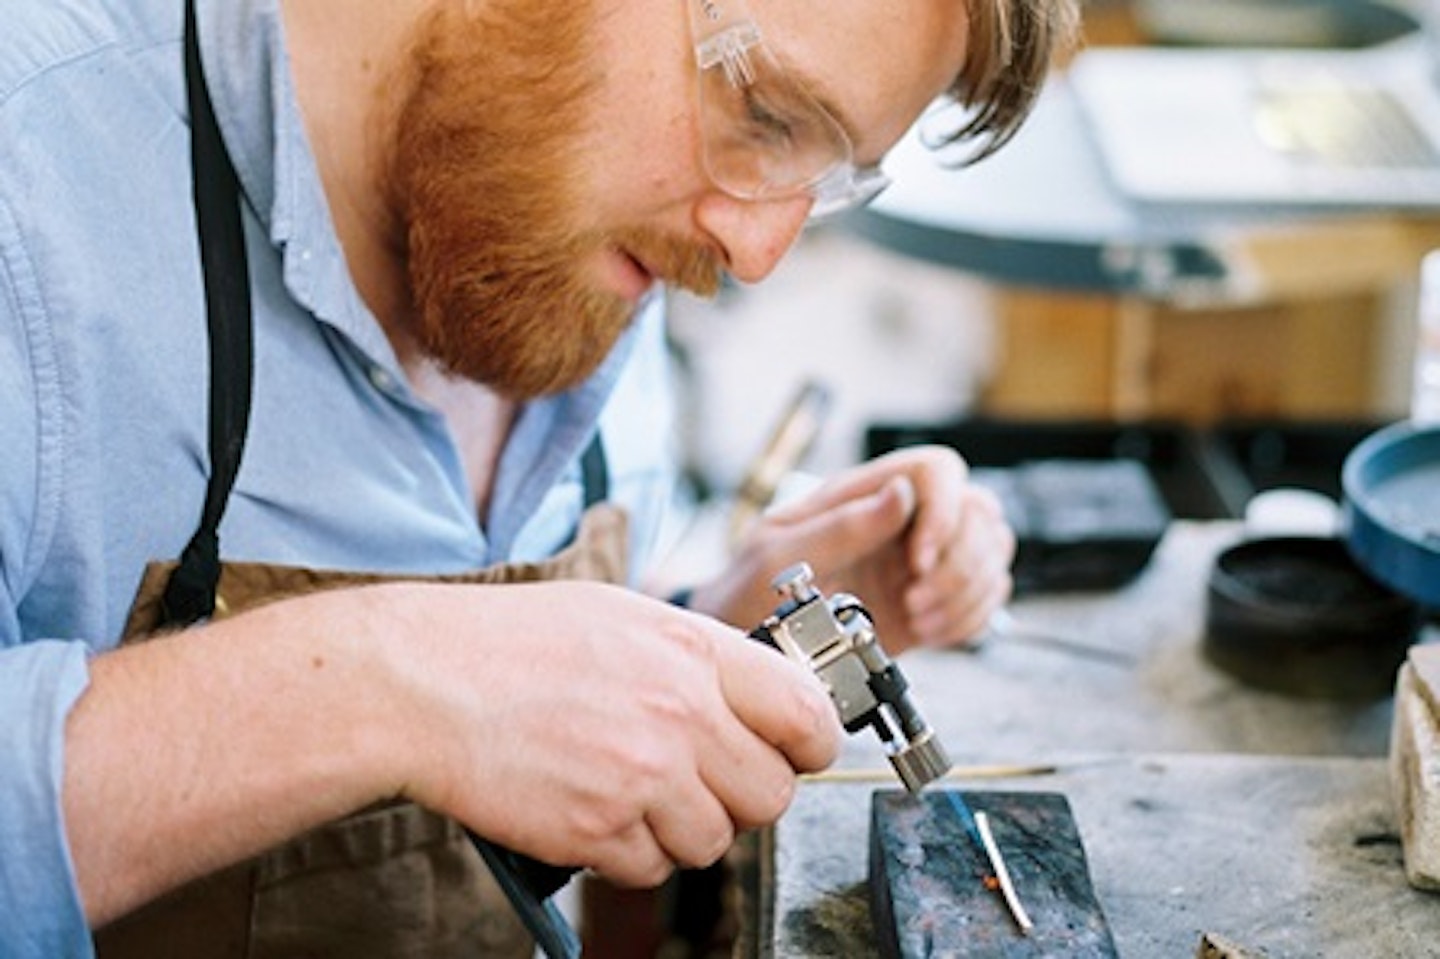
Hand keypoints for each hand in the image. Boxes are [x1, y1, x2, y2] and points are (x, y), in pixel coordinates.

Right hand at [375, 580, 840, 887]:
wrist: (423, 680)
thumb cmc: (512, 641)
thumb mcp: (624, 616)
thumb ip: (699, 657)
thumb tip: (757, 698)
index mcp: (694, 651)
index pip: (806, 714)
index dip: (812, 742)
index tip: (796, 751)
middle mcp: (680, 714)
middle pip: (770, 794)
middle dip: (743, 796)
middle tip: (702, 780)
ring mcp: (641, 777)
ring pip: (713, 841)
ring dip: (682, 828)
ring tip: (634, 792)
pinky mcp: (597, 831)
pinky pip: (651, 870)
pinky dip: (629, 853)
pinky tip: (595, 810)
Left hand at [691, 446, 1014, 653]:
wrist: (745, 642)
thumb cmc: (746, 590)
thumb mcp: (773, 555)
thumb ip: (837, 525)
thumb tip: (898, 495)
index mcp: (863, 494)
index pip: (937, 470)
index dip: (944, 511)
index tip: (917, 560)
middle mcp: (900, 521)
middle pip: (979, 512)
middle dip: (959, 563)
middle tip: (916, 598)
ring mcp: (920, 561)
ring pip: (992, 552)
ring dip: (967, 592)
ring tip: (919, 617)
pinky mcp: (930, 602)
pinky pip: (985, 598)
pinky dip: (969, 619)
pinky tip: (930, 632)